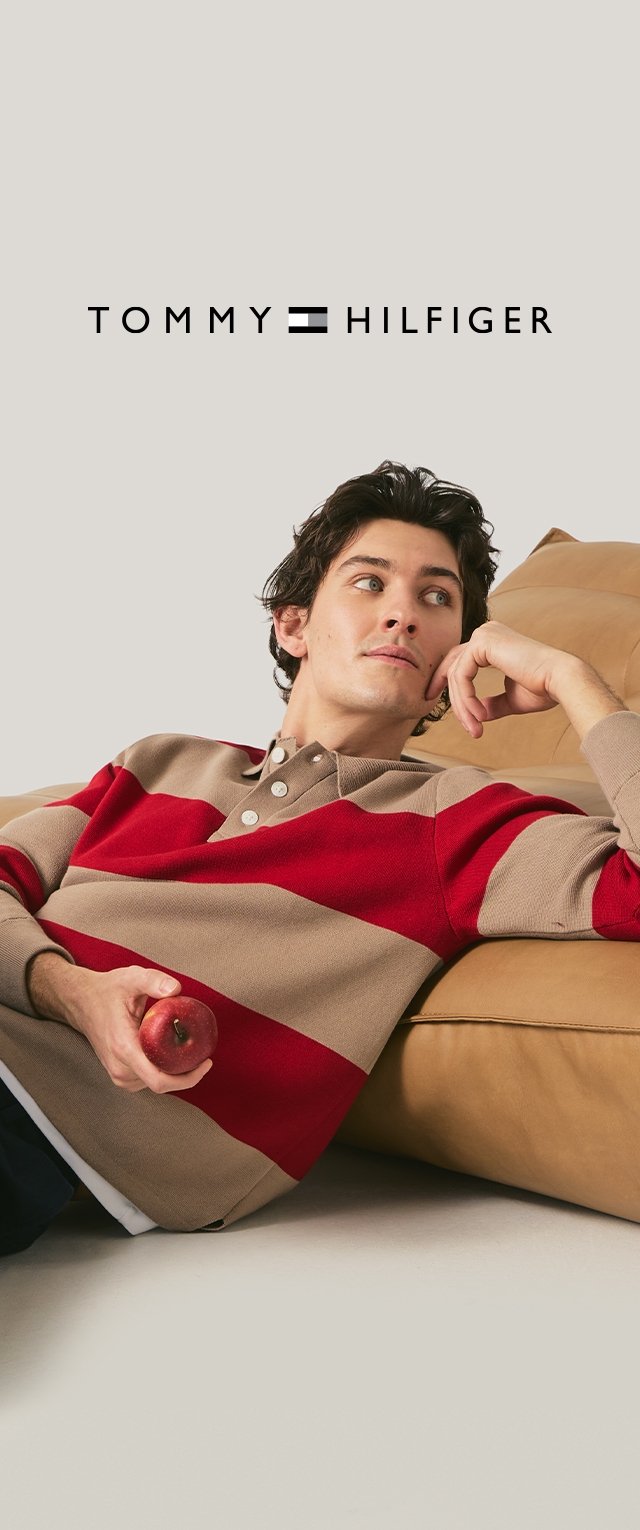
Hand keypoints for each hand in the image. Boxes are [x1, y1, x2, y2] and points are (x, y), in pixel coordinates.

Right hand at [28, 955, 212, 1093]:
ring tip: (186, 1049)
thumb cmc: (106, 991)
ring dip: (175, 1071)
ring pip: (157, 1083)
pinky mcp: (120, 1076)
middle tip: (202, 1052)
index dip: (187, 1078)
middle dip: (186, 1072)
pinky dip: (164, 1070)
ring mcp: (118, 1074)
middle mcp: (119, 1067)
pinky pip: (149, 1080)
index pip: (159, 1080)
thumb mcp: (131, 979)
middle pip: (163, 1084)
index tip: (205, 1063)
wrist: (81, 1002)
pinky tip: (171, 1054)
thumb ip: (154, 981)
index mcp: (123, 1047)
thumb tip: (176, 989)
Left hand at [424, 620, 570, 738]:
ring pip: (456, 674)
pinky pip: (461, 675)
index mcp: (493, 641)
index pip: (460, 660)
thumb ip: (493, 704)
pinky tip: (480, 715)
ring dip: (462, 706)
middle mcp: (486, 632)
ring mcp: (484, 634)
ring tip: (475, 727)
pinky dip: (466, 699)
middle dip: (448, 694)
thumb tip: (479, 713)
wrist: (561, 681)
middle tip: (455, 720)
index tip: (439, 702)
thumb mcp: (511, 698)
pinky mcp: (483, 642)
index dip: (447, 682)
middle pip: (454, 665)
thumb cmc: (544, 688)